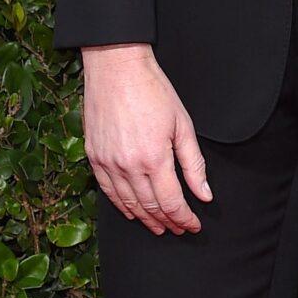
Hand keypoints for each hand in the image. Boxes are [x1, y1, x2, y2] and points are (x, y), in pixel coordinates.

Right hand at [80, 43, 210, 233]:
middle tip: (179, 229)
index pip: (172, 202)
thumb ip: (194, 164)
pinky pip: (107, 190)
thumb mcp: (183, 126)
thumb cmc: (154, 91)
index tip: (193, 225)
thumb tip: (204, 194)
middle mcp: (128, 166)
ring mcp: (107, 162)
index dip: (184, 218)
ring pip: (128, 203)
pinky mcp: (94, 156)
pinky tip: (131, 212)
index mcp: (154, 158)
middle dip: (167, 222)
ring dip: (145, 219)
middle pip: (150, 207)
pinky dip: (121, 205)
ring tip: (158, 227)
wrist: (117, 68)